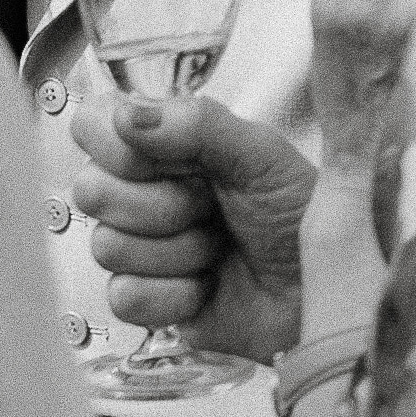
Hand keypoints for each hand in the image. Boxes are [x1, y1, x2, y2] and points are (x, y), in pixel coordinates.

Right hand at [73, 90, 314, 362]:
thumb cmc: (300, 212)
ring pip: (107, 247)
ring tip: (219, 248)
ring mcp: (142, 249)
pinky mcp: (148, 302)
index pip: (93, 127)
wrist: (324, 288)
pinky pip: (124, 296)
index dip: (119, 146)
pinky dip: (175, 294)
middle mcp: (144, 192)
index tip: (170, 159)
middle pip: (90, 191)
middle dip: (160, 204)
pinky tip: (208, 287)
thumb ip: (197, 125)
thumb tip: (126, 114)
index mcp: (167, 146)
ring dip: (178, 251)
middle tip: (210, 207)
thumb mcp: (261, 154)